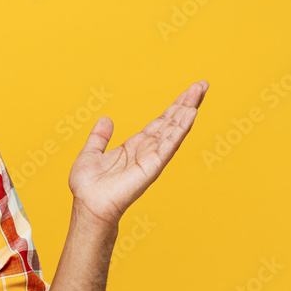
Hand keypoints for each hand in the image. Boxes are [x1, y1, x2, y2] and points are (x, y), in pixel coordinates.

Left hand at [68, 80, 208, 225]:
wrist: (88, 205)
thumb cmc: (88, 187)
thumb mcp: (90, 154)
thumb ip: (99, 137)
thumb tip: (105, 119)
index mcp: (135, 146)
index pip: (160, 122)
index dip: (174, 107)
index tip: (188, 91)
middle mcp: (147, 150)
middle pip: (171, 122)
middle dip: (187, 103)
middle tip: (202, 84)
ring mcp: (151, 158)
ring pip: (173, 130)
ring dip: (187, 112)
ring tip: (199, 93)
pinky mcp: (152, 166)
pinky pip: (169, 144)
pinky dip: (180, 129)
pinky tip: (190, 114)